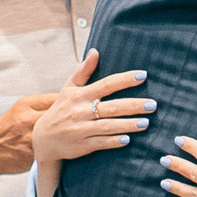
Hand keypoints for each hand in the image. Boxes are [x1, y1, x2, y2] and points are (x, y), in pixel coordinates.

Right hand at [31, 51, 152, 165]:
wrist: (43, 139)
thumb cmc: (60, 110)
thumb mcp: (68, 88)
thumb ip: (83, 71)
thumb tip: (95, 51)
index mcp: (80, 96)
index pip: (106, 85)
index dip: (124, 80)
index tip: (142, 75)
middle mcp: (81, 111)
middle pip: (111, 107)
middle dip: (133, 105)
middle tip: (152, 104)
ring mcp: (82, 129)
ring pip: (108, 126)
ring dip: (128, 125)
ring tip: (146, 122)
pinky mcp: (82, 145)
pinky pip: (101, 143)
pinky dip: (114, 141)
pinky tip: (128, 139)